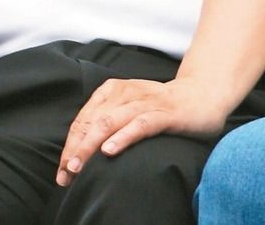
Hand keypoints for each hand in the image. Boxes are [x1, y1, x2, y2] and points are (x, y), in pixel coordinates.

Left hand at [56, 77, 227, 187]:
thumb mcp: (129, 110)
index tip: (62, 170)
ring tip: (79, 167)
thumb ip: (109, 122)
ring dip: (91, 147)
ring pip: (109, 123)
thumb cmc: (161, 107)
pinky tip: (109, 151)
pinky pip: (139, 125)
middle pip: (91, 123)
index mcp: (110, 91)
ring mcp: (144, 102)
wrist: (201, 95)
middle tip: (67, 173)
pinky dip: (122, 137)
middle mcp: (123, 93)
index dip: (70, 145)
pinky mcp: (164, 113)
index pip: (83, 120)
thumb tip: (83, 150)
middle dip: (76, 150)